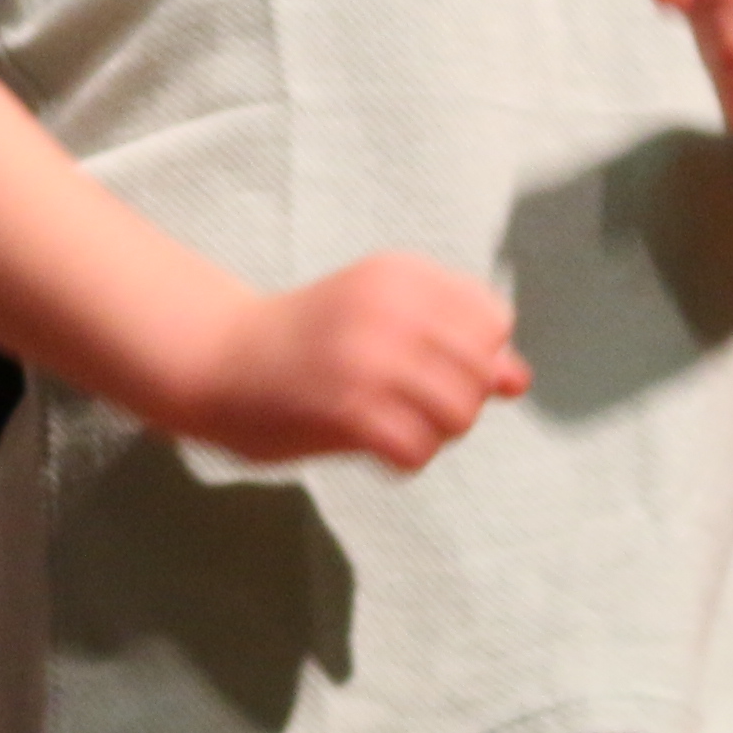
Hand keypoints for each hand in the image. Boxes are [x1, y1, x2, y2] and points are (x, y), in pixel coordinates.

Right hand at [167, 254, 525, 472]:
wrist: (214, 359)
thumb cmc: (306, 341)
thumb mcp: (381, 319)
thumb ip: (451, 343)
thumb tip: (518, 380)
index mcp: (400, 273)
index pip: (492, 320)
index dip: (471, 354)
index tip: (425, 364)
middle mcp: (389, 307)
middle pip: (482, 371)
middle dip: (458, 399)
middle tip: (408, 404)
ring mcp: (368, 357)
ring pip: (459, 413)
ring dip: (433, 432)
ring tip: (392, 426)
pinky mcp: (346, 409)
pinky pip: (419, 449)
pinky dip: (405, 458)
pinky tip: (373, 447)